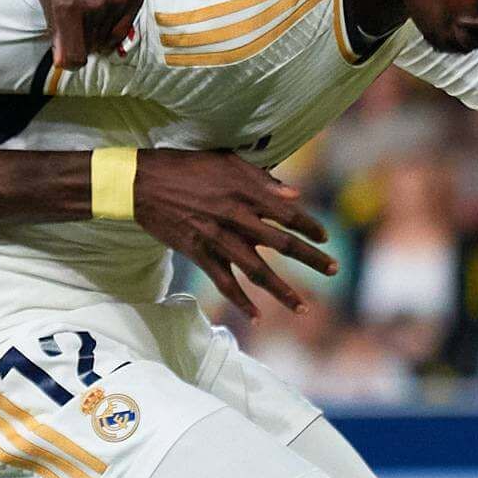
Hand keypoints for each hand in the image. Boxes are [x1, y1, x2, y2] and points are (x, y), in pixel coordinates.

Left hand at [37, 0, 148, 73]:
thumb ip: (53, 24)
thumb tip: (62, 58)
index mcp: (67, 5)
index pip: (73, 56)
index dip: (70, 61)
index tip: (69, 55)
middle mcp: (94, 6)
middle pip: (91, 48)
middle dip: (84, 41)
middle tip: (80, 21)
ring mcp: (117, 2)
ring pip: (108, 39)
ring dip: (99, 31)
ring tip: (94, 6)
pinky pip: (125, 27)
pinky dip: (116, 22)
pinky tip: (108, 2)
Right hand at [133, 149, 336, 321]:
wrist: (143, 183)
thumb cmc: (187, 166)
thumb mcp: (226, 161)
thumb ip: (261, 179)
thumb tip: (294, 195)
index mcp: (245, 193)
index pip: (288, 214)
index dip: (310, 226)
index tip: (324, 237)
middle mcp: (237, 218)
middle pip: (282, 244)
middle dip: (311, 259)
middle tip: (334, 270)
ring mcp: (218, 240)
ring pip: (258, 271)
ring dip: (283, 291)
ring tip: (303, 308)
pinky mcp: (200, 254)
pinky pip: (225, 283)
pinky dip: (241, 301)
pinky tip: (257, 316)